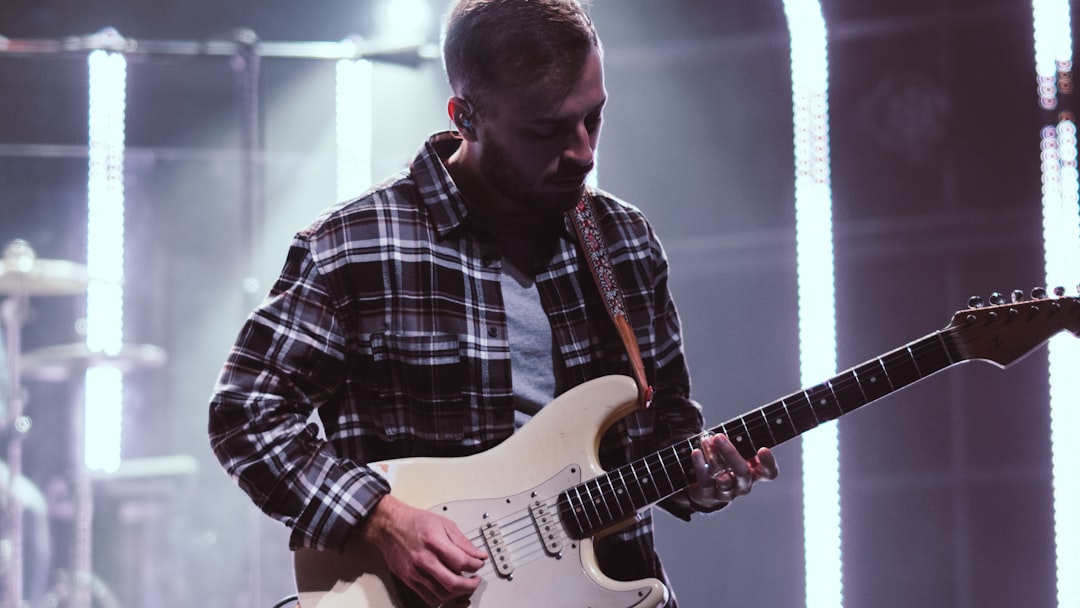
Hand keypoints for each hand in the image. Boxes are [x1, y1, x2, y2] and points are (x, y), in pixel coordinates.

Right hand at [359, 494, 487, 604]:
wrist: (389, 526)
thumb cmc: (415, 522)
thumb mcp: (444, 524)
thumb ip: (463, 541)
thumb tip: (478, 554)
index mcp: (434, 542)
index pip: (462, 562)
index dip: (475, 566)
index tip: (479, 564)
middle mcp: (424, 559)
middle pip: (453, 583)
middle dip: (470, 585)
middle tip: (475, 580)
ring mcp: (415, 572)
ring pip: (442, 594)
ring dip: (458, 594)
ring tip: (464, 586)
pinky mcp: (408, 579)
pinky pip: (428, 597)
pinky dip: (442, 598)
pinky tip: (448, 591)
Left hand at [688, 433, 777, 509]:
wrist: (706, 487)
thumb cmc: (725, 462)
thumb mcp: (736, 451)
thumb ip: (738, 442)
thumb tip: (729, 429)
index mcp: (755, 473)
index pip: (769, 472)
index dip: (768, 463)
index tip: (763, 449)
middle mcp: (743, 485)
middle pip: (742, 472)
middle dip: (730, 453)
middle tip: (718, 437)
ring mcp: (727, 493)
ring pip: (722, 478)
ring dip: (712, 457)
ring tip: (705, 441)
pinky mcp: (710, 496)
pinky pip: (706, 482)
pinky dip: (700, 466)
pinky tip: (696, 453)